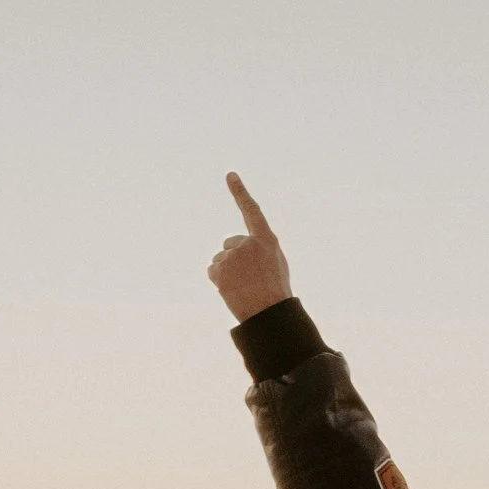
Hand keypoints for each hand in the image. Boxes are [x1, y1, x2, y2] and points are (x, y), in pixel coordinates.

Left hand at [207, 172, 292, 321]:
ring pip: (220, 259)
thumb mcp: (275, 264)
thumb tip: (234, 247)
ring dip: (227, 272)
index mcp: (266, 240)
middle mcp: (248, 243)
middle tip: (249, 278)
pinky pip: (213, 271)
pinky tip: (232, 290)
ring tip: (243, 287)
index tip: (230, 175)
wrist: (269, 313)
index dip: (240, 192)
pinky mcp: (219, 268)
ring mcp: (232, 255)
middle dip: (234, 258)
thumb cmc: (275, 291)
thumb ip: (259, 249)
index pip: (251, 211)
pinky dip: (219, 281)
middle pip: (230, 243)